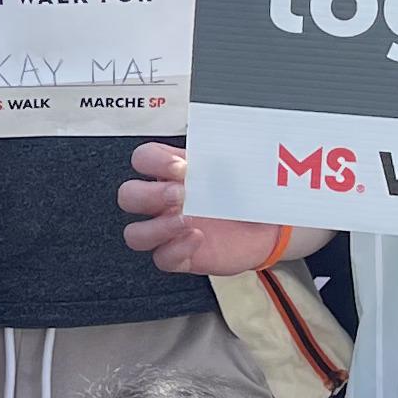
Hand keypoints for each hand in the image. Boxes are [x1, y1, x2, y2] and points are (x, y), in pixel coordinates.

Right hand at [116, 142, 297, 277]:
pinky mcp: (181, 255)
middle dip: (150, 194)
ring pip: (135, 234)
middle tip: (181, 194)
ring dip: (157, 227)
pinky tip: (197, 239)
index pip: (142, 159)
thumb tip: (215, 139)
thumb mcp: (234, 165)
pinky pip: (162, 258)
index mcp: (172, 172)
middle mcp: (164, 202)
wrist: (268, 226)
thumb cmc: (246, 193)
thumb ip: (218, 153)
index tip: (182, 167)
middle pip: (128, 196)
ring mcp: (169, 230)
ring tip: (187, 220)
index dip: (154, 161)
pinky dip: (177, 249)